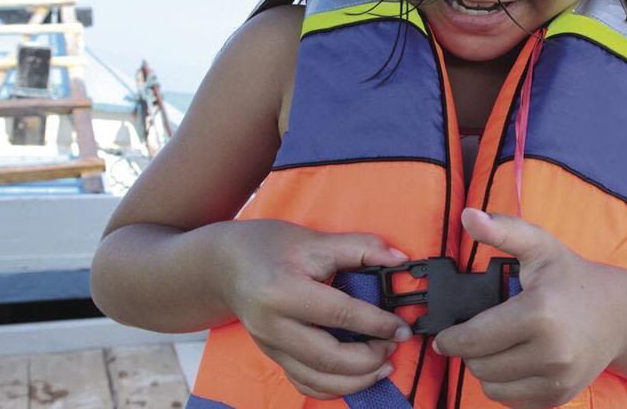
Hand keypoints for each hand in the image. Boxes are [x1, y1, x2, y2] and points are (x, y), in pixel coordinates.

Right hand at [213, 219, 413, 398]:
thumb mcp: (314, 239)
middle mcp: (272, 325)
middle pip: (327, 356)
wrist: (225, 265)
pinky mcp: (272, 356)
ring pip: (316, 379)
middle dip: (368, 358)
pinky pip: (304, 384)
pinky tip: (357, 376)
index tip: (401, 326)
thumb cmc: (269, 247)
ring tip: (383, 365)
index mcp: (282, 290)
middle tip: (393, 345)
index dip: (376, 323)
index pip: (337, 313)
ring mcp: (269, 346)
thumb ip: (360, 247)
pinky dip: (334, 388)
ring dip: (356, 380)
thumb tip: (399, 259)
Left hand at [433, 209, 626, 407]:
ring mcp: (558, 378)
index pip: (473, 339)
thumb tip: (468, 216)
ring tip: (494, 346)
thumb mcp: (538, 246)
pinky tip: (511, 361)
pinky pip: (510, 399)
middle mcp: (551, 351)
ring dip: (484, 368)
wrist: (620, 314)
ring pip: (491, 386)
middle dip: (469, 350)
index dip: (451, 338)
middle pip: (479, 364)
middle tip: (475, 334)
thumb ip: (502, 230)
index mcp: (539, 313)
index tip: (445, 335)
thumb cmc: (572, 277)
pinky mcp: (559, 396)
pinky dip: (503, 383)